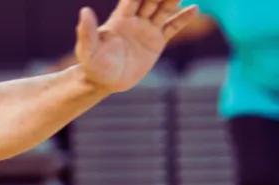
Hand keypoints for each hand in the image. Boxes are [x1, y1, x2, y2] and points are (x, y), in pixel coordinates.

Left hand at [73, 0, 197, 92]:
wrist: (104, 82)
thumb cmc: (93, 65)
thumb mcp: (87, 49)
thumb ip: (86, 31)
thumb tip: (84, 11)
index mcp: (120, 18)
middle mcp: (135, 20)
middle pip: (151, 0)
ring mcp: (147, 30)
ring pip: (163, 10)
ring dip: (173, 0)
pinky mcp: (156, 42)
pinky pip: (172, 28)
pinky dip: (183, 19)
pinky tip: (194, 9)